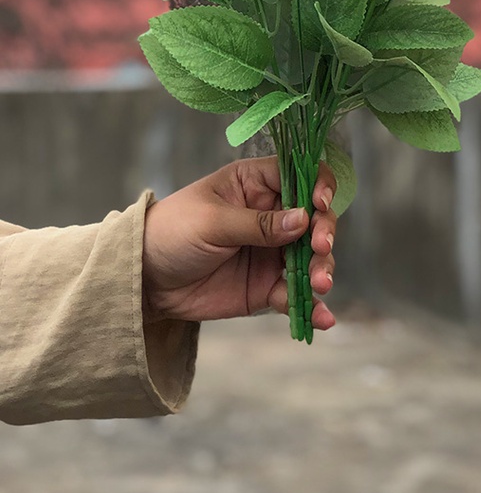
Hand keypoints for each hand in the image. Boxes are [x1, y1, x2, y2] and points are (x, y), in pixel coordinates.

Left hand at [141, 157, 337, 330]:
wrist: (143, 281)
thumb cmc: (171, 232)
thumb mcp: (212, 222)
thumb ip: (258, 223)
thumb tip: (303, 219)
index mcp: (257, 184)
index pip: (302, 174)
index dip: (319, 185)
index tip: (320, 204)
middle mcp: (274, 214)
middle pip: (316, 217)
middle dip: (324, 233)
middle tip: (319, 249)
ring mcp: (274, 251)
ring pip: (313, 257)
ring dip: (322, 269)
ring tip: (319, 285)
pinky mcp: (268, 285)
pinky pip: (297, 294)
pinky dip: (312, 306)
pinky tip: (322, 318)